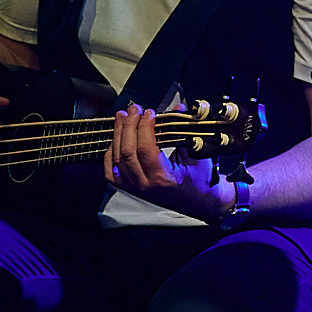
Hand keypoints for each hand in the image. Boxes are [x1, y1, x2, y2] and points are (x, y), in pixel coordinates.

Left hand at [105, 103, 229, 220]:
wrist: (200, 202)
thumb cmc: (201, 181)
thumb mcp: (197, 155)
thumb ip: (184, 132)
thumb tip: (177, 110)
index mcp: (164, 178)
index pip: (145, 148)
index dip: (144, 127)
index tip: (150, 113)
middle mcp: (145, 184)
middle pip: (127, 151)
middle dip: (129, 126)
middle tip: (134, 110)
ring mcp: (134, 187)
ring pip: (116, 158)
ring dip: (118, 134)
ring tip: (123, 118)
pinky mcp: (129, 188)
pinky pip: (111, 170)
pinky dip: (110, 152)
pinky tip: (116, 139)